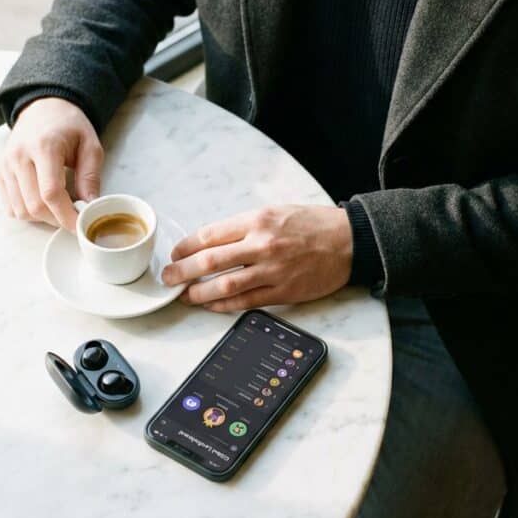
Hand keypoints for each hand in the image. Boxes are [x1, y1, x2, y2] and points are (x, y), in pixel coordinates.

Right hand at [0, 97, 103, 231]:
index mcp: (44, 146)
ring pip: (20, 210)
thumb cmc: (69, 126)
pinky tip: (42, 202)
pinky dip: (27, 212)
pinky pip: (10, 206)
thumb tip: (89, 207)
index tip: (80, 225)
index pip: (50, 193)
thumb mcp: (90, 145)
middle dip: (56, 219)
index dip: (66, 215)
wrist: (43, 108)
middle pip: (34, 206)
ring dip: (42, 218)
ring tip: (59, 207)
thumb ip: (90, 176)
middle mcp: (19, 156)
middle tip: (73, 216)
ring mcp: (5, 165)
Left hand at [161, 204, 352, 311]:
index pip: (210, 235)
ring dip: (199, 292)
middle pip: (210, 261)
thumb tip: (212, 242)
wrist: (349, 241)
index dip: (186, 247)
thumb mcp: (275, 212)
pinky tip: (211, 305)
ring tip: (185, 295)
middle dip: (182, 271)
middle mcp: (262, 244)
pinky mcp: (284, 291)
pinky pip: (247, 302)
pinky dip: (224, 305)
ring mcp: (273, 270)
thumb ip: (244, 227)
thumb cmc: (312, 224)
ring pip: (225, 285)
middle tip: (168, 278)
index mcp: (257, 220)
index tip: (175, 254)